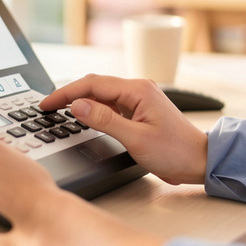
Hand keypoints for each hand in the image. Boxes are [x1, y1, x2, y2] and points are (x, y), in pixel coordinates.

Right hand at [42, 75, 207, 185]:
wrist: (199, 161)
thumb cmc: (175, 152)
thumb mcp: (136, 138)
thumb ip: (104, 120)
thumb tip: (77, 105)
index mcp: (138, 90)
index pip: (92, 84)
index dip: (66, 93)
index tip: (47, 102)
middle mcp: (138, 89)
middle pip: (95, 85)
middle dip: (69, 94)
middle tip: (47, 106)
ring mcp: (139, 99)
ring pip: (101, 95)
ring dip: (80, 101)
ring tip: (59, 110)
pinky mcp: (139, 110)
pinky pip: (110, 104)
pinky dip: (93, 109)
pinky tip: (83, 117)